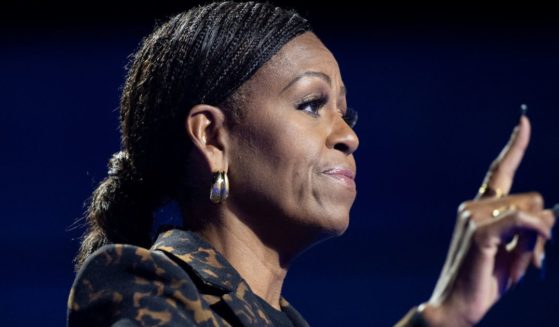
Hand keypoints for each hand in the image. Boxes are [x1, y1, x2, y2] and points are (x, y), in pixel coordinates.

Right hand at [421, 115, 555, 326]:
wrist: (456, 305)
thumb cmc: (485, 280)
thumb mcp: (516, 252)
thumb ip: (532, 229)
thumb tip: (554, 211)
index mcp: (479, 208)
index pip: (500, 171)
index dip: (515, 146)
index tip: (524, 120)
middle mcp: (473, 205)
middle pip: (532, 197)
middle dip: (542, 227)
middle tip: (530, 260)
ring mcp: (473, 216)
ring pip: (531, 209)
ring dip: (539, 239)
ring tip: (521, 266)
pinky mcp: (480, 231)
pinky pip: (524, 221)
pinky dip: (536, 236)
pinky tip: (532, 259)